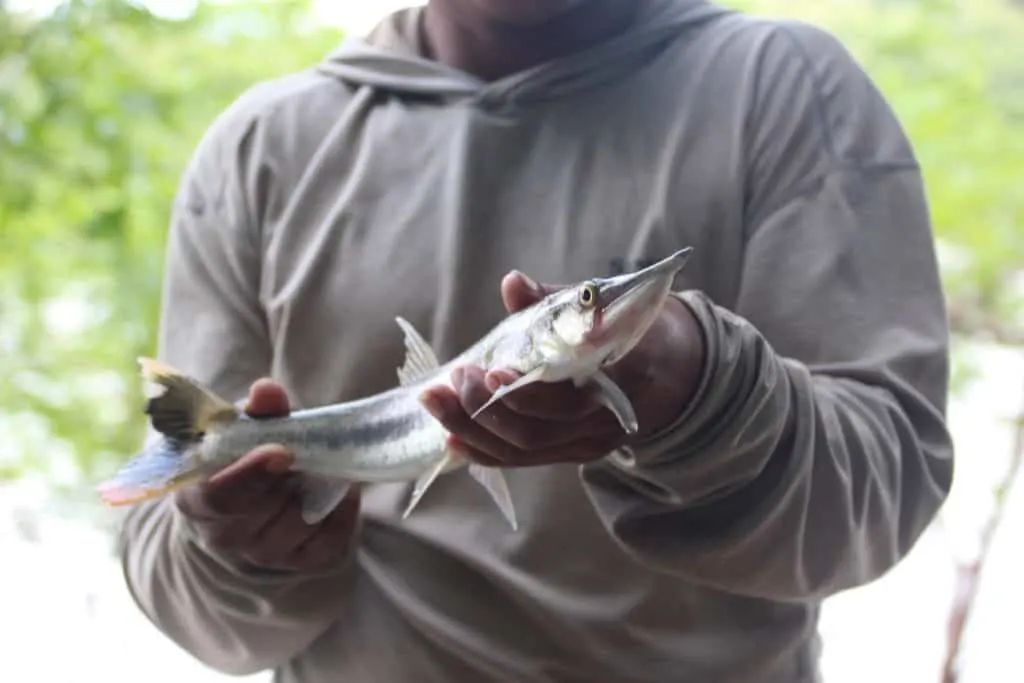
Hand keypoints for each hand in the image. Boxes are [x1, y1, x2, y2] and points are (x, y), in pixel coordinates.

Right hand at [174, 379, 360, 571]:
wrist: (254, 494)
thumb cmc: (243, 453)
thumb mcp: (245, 426)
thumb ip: (257, 410)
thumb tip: (266, 390)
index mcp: (197, 500)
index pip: (220, 498)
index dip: (251, 475)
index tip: (281, 451)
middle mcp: (225, 536)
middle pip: (267, 510)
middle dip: (293, 476)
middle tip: (308, 450)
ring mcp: (263, 554)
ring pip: (301, 524)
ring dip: (319, 491)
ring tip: (323, 465)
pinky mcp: (298, 562)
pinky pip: (330, 541)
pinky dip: (343, 512)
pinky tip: (342, 490)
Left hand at [420, 270, 704, 467]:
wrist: (673, 368)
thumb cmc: (630, 325)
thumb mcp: (603, 304)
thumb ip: (554, 299)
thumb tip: (512, 282)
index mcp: (622, 378)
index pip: (567, 399)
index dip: (523, 391)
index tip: (488, 369)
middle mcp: (604, 422)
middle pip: (535, 433)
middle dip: (483, 409)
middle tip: (453, 378)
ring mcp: (588, 443)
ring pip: (523, 451)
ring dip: (470, 429)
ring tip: (434, 400)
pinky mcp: (573, 453)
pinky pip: (523, 461)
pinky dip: (483, 450)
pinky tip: (450, 435)